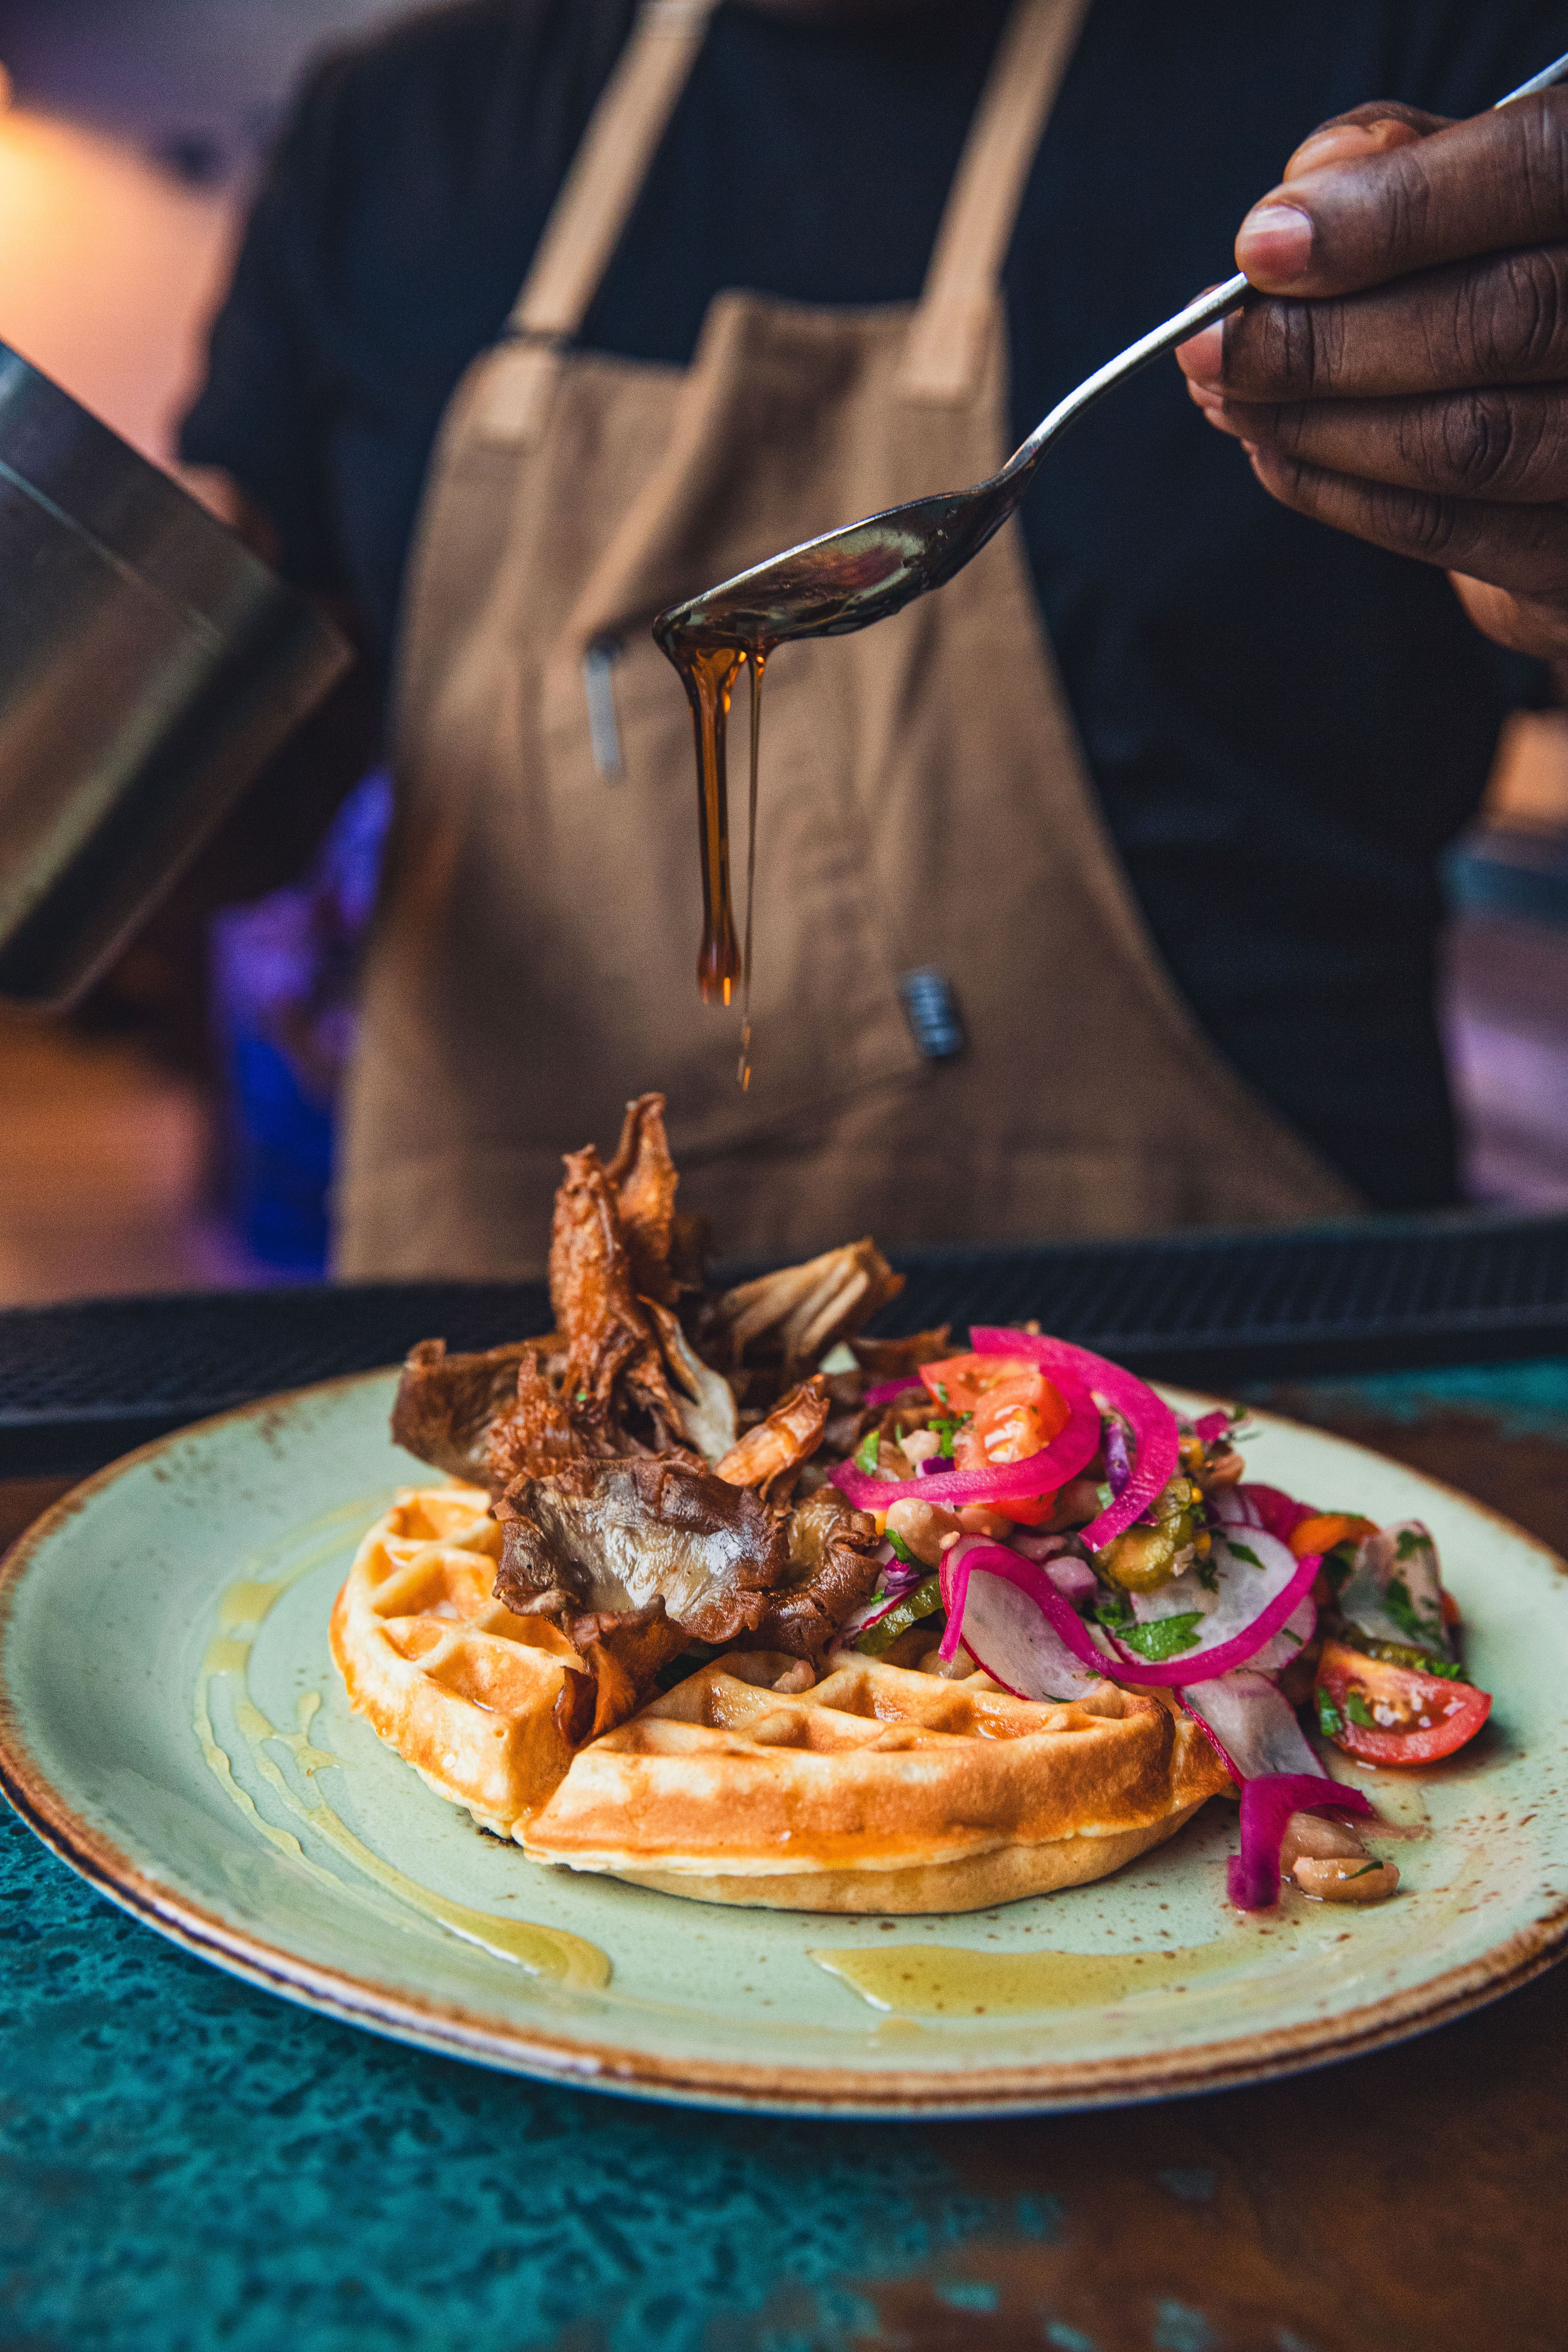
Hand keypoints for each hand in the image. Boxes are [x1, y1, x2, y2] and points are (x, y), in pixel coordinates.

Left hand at [1177, 93, 1567, 664]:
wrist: (1564, 422)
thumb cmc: (1505, 277)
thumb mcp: (1465, 192)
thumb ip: (1400, 163)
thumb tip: (1298, 197)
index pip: (1534, 170)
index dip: (1396, 209)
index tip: (1261, 246)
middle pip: (1500, 320)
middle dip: (1325, 337)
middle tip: (1209, 343)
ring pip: (1467, 439)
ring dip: (1313, 421)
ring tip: (1221, 393)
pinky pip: (1445, 529)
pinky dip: (1334, 488)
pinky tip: (1271, 451)